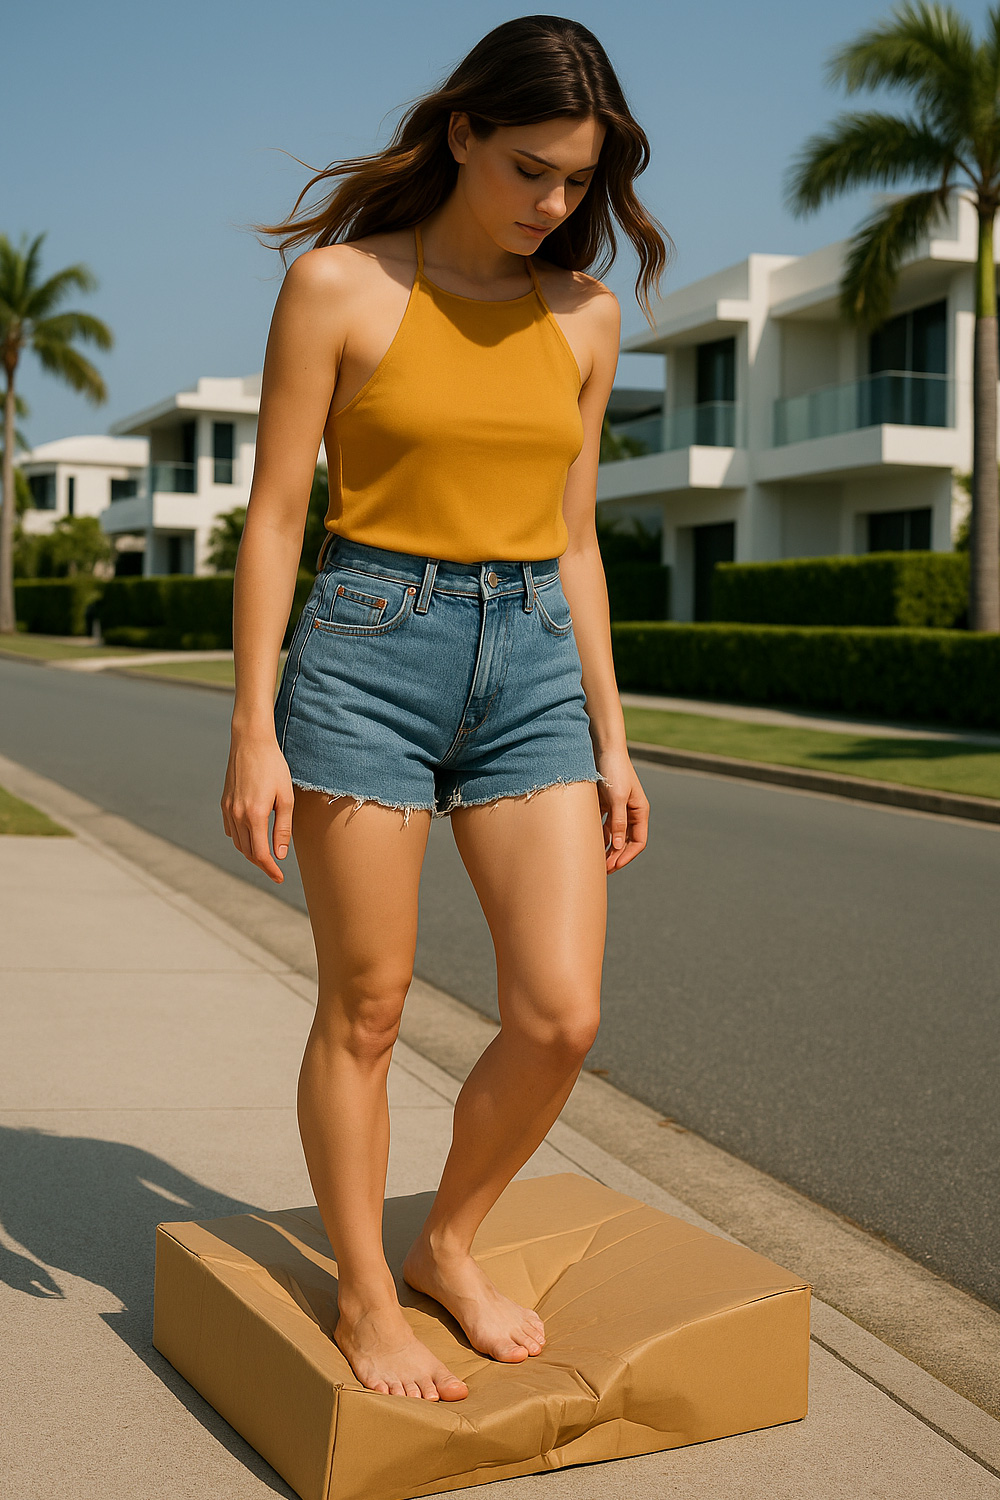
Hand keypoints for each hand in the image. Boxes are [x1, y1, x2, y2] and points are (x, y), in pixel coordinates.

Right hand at [221, 730, 294, 883]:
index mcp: (254, 815)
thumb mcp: (286, 797)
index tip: (280, 878)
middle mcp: (237, 815)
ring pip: (237, 842)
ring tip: (266, 856)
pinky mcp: (224, 803)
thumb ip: (283, 828)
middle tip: (275, 871)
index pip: (261, 854)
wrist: (250, 742)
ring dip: (251, 853)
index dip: (271, 869)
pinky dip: (240, 839)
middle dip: (262, 864)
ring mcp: (228, 809)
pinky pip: (230, 830)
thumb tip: (280, 854)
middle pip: (247, 851)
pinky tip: (251, 838)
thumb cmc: (273, 767)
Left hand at [595, 747, 648, 871]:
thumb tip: (619, 846)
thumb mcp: (617, 798)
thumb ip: (619, 822)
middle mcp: (631, 811)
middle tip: (601, 870)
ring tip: (594, 861)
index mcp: (640, 811)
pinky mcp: (605, 803)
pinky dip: (598, 834)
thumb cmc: (614, 771)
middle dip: (616, 856)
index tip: (614, 867)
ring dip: (606, 848)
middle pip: (626, 841)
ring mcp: (618, 807)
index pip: (638, 841)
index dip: (627, 856)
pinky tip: (588, 843)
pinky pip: (603, 824)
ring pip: (614, 834)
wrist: (603, 748)